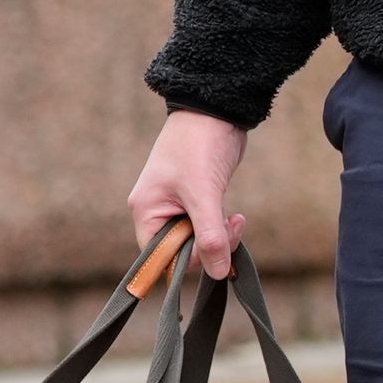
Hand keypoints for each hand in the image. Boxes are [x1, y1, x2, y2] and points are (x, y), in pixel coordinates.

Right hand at [129, 110, 248, 278]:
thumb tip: (217, 272)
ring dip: (220, 237)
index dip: (187, 261)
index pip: (159, 258)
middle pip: (180, 252)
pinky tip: (236, 217)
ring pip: (197, 241)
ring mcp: (177, 205)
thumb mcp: (204, 194)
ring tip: (236, 220)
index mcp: (146, 210)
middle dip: (209, 246)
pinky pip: (207, 227)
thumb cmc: (200, 145)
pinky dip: (222, 227)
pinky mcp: (197, 200)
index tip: (214, 252)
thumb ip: (210, 235)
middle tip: (231, 228)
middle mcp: (157, 211)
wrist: (217, 110)